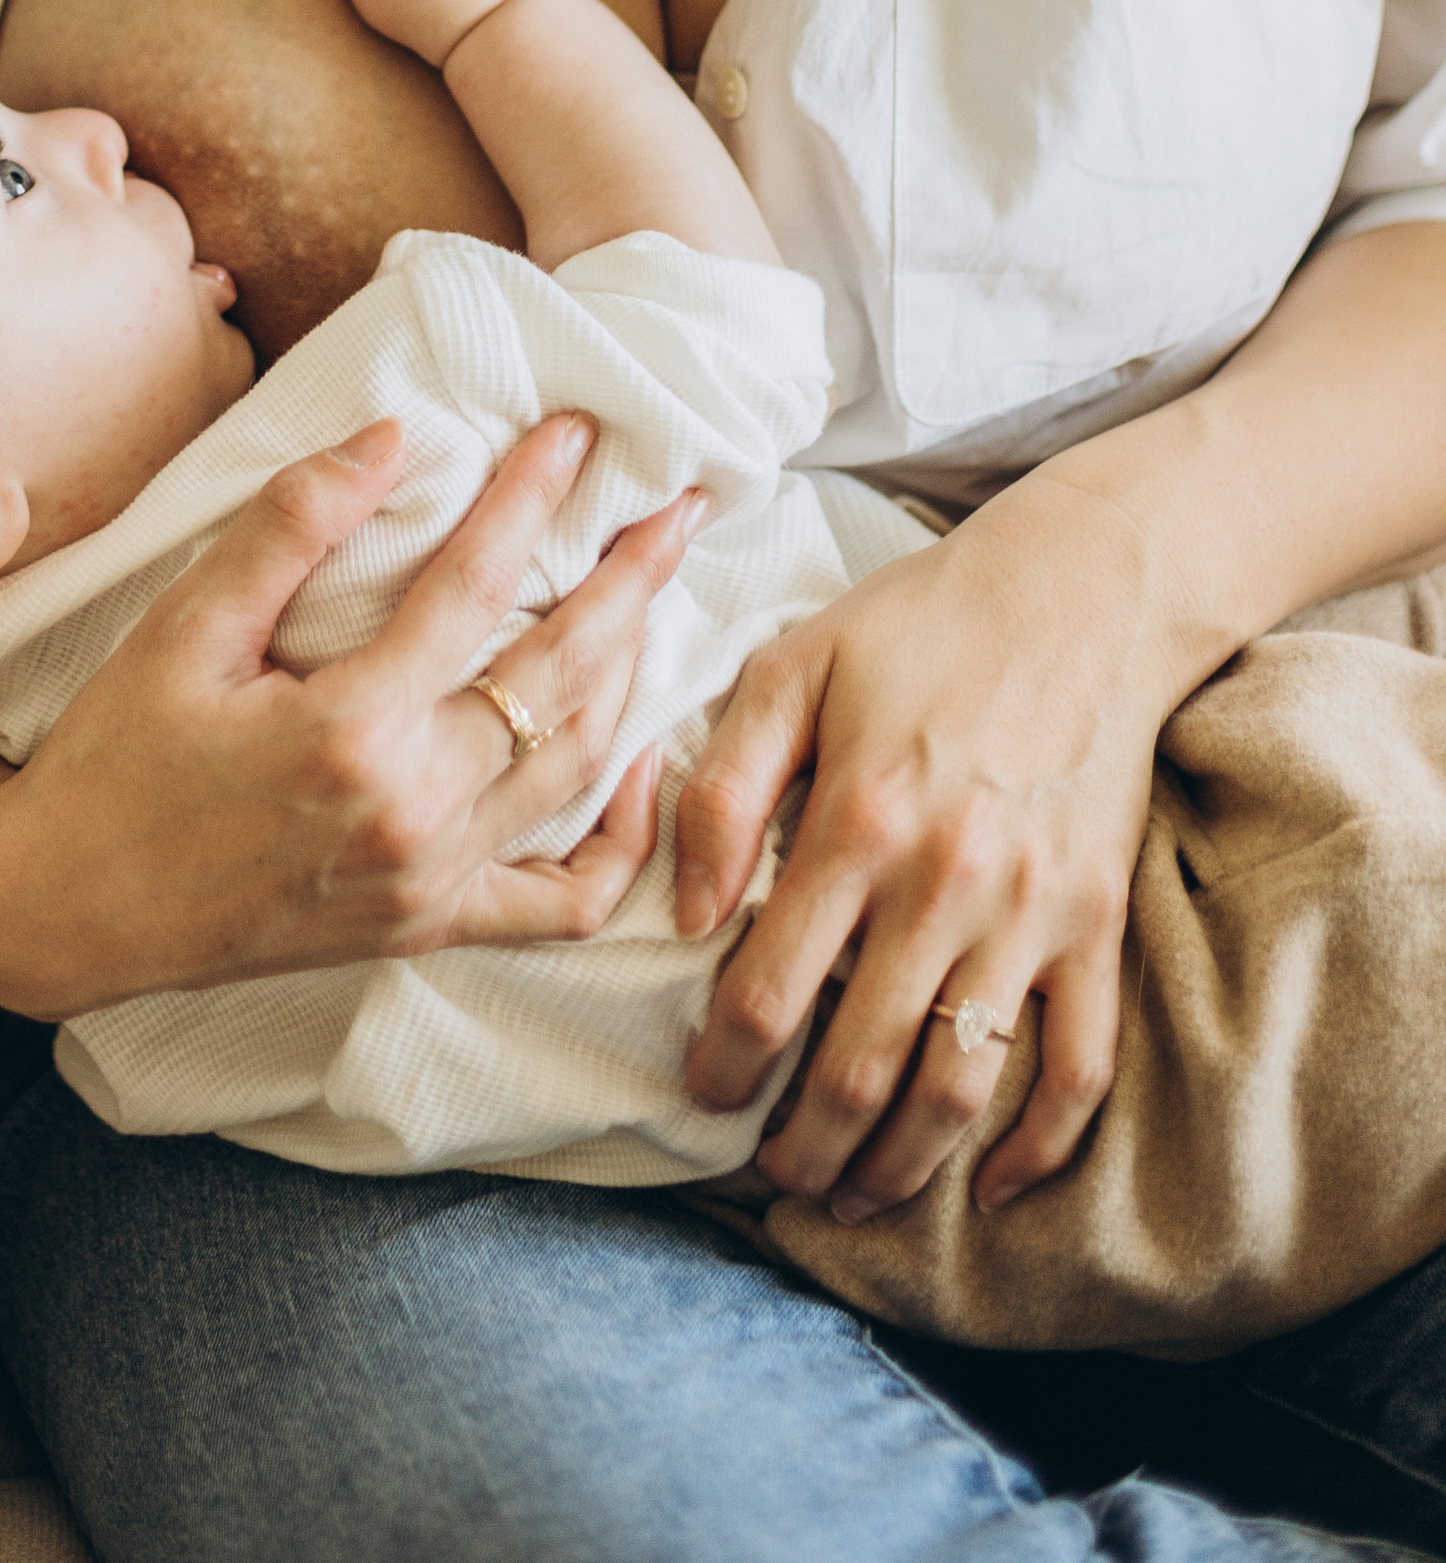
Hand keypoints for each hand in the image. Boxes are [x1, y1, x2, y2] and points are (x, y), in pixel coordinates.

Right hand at [0, 411, 706, 1013]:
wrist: (63, 908)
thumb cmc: (116, 756)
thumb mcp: (183, 626)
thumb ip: (290, 526)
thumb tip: (390, 436)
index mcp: (349, 729)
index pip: (474, 586)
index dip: (530, 498)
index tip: (575, 431)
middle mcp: (411, 814)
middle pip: (558, 679)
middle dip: (630, 581)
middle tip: (680, 505)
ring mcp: (429, 884)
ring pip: (577, 774)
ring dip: (633, 676)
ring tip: (658, 595)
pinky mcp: (427, 930)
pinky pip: (560, 902)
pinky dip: (617, 838)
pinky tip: (635, 766)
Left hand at [678, 472, 1169, 1215]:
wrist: (1082, 591)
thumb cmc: (918, 622)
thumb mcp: (789, 665)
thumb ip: (723, 788)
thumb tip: (687, 915)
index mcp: (855, 823)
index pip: (767, 992)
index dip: (723, 1064)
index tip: (702, 1092)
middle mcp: (944, 888)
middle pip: (858, 1068)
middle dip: (802, 1143)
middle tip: (769, 1168)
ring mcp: (1030, 917)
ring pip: (959, 1091)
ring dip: (899, 1165)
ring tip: (850, 1192)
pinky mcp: (1097, 927)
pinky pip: (1078, 1068)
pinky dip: (1040, 1147)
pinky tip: (993, 1188)